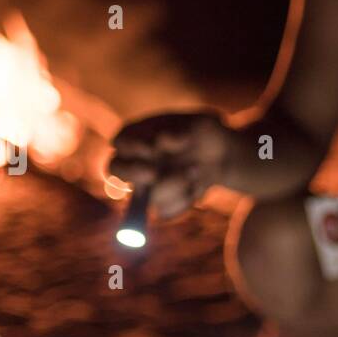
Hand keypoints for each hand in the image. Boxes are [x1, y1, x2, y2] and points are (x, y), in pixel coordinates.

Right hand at [109, 112, 229, 218]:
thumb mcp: (203, 125)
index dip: (130, 146)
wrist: (223, 156)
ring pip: (147, 194)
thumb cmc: (207, 134)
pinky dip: (185, 200)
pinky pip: (166, 212)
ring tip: (195, 170)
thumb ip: (183, 130)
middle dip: (132, 172)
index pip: (120, 141)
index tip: (150, 149)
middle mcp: (136, 161)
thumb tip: (162, 141)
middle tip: (152, 174)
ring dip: (175, 184)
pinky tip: (197, 186)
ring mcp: (147, 185)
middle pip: (115, 168)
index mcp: (138, 135)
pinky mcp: (162, 204)